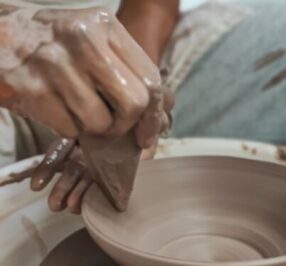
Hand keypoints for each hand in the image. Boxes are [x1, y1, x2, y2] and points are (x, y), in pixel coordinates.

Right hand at [0, 6, 164, 147]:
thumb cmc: (55, 43)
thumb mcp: (95, 40)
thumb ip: (129, 68)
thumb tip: (165, 107)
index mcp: (105, 25)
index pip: (151, 79)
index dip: (154, 115)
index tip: (147, 134)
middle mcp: (83, 39)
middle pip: (134, 104)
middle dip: (126, 125)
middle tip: (113, 126)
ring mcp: (56, 64)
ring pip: (100, 123)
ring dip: (93, 128)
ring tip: (77, 109)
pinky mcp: (34, 89)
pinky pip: (71, 130)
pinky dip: (68, 128)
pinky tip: (57, 107)